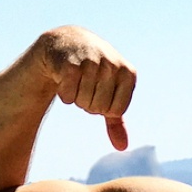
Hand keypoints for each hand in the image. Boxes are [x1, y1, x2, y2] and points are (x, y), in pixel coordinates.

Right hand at [36, 26, 136, 149]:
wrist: (66, 43)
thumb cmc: (92, 73)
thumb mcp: (109, 94)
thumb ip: (116, 122)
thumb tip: (122, 147)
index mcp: (128, 73)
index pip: (116, 111)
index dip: (104, 108)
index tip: (99, 91)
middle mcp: (112, 64)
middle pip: (99, 108)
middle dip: (89, 103)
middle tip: (85, 84)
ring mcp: (92, 61)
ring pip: (84, 102)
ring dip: (76, 98)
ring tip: (76, 79)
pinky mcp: (71, 62)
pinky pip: (68, 95)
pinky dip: (64, 93)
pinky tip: (64, 78)